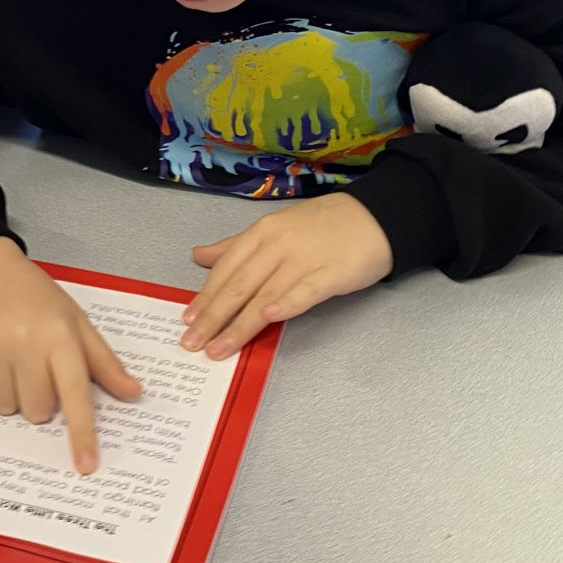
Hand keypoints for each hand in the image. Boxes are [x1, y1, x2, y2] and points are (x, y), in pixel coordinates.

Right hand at [0, 237, 142, 474]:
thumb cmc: (33, 296)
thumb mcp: (75, 321)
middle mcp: (25, 341)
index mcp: (60, 335)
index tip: (86, 465)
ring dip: (8, 394)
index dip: (81, 433)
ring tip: (8, 359)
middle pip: (38, 410)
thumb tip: (132, 393)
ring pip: (5, 408)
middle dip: (39, 399)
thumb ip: (103, 362)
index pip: (76, 394)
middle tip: (33, 367)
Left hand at [184, 193, 392, 360]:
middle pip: (239, 285)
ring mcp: (305, 259)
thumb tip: (199, 256)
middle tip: (192, 343)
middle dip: (213, 317)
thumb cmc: (323, 224)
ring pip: (265, 294)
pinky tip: (269, 318)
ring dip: (239, 324)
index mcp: (262, 232)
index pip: (226, 269)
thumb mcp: (275, 227)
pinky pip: (305, 291)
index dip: (205, 296)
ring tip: (219, 347)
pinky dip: (286, 304)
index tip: (187, 321)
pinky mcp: (332, 273)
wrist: (376, 215)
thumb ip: (236, 246)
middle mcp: (278, 244)